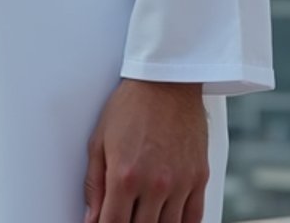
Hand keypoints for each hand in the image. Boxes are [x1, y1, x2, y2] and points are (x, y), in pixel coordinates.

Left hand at [83, 78, 209, 222]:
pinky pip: (194, 219)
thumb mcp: (99, 140)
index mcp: (124, 176)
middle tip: (124, 216)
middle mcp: (154, 184)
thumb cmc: (130, 106)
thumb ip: (94, 185)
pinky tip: (169, 221)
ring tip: (143, 216)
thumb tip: (90, 218)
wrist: (166, 81)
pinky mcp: (199, 178)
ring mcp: (180, 183)